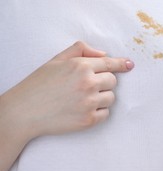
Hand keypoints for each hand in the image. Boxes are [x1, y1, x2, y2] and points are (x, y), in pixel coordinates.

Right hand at [0, 41, 133, 139]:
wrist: (24, 111)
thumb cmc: (39, 84)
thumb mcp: (57, 60)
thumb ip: (80, 50)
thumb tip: (103, 54)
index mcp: (81, 66)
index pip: (110, 63)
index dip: (122, 64)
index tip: (129, 65)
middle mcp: (88, 83)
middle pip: (113, 81)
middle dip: (105, 82)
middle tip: (88, 86)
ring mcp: (89, 102)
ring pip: (112, 98)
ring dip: (102, 97)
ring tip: (83, 98)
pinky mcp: (89, 120)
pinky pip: (106, 114)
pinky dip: (99, 112)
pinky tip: (83, 109)